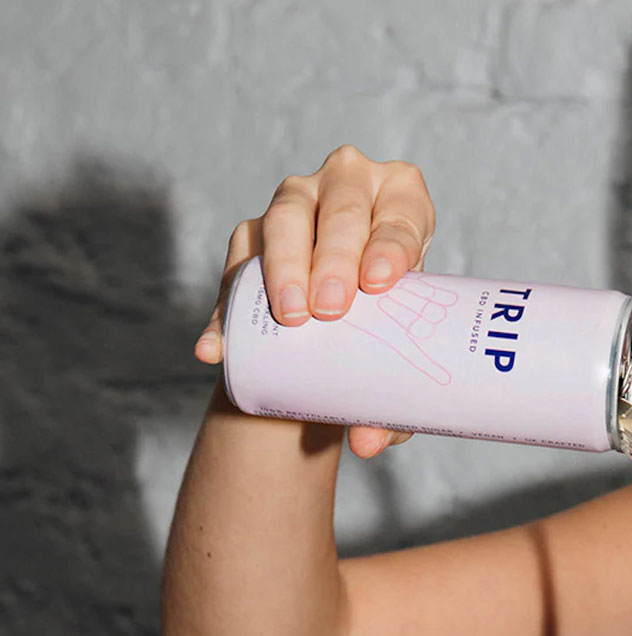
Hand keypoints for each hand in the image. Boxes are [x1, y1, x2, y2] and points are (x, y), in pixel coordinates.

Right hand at [194, 144, 436, 457]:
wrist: (338, 336)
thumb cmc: (388, 332)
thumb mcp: (399, 359)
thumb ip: (392, 405)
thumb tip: (369, 443)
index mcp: (402, 202)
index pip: (401, 214)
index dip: (391, 243)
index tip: (379, 283)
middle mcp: (350, 186)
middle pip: (342, 208)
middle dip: (334, 257)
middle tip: (330, 310)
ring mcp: (298, 202)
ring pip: (286, 218)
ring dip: (284, 266)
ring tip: (290, 317)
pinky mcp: (251, 232)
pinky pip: (236, 265)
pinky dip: (226, 310)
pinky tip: (219, 345)